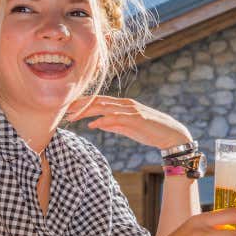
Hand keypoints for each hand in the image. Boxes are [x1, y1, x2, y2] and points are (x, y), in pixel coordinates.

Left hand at [67, 95, 190, 150]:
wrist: (171, 134)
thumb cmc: (149, 131)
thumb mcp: (128, 128)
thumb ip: (112, 124)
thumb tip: (96, 123)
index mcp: (123, 104)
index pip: (99, 100)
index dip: (83, 102)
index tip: (68, 107)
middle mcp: (125, 104)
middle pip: (98, 101)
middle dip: (81, 104)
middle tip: (64, 109)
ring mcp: (131, 110)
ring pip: (104, 107)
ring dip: (87, 111)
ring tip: (73, 115)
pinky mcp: (136, 118)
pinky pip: (116, 117)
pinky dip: (104, 120)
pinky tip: (93, 124)